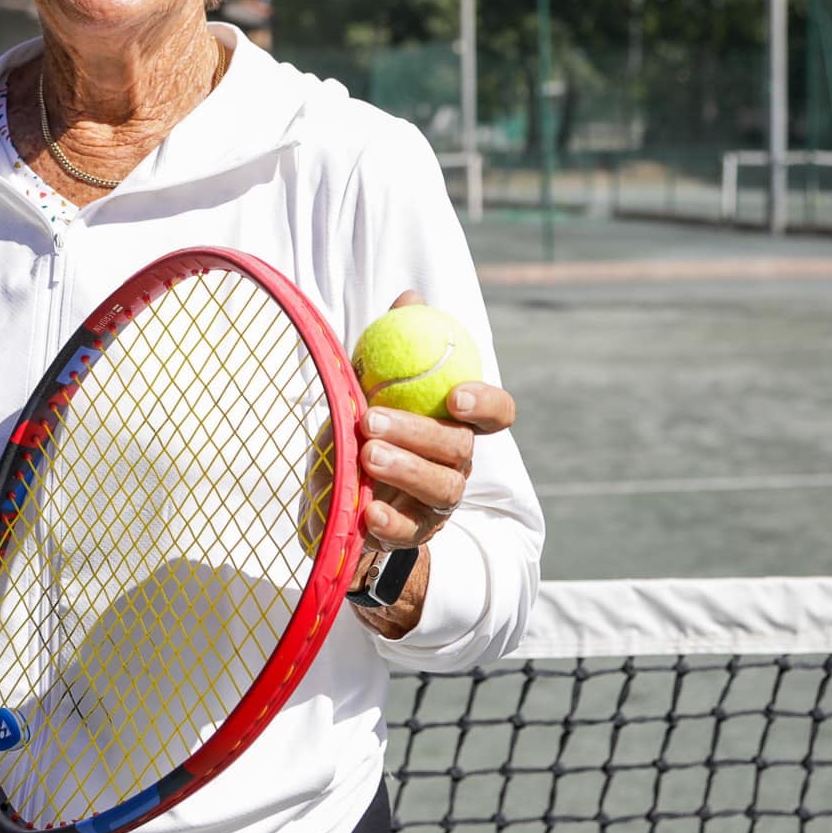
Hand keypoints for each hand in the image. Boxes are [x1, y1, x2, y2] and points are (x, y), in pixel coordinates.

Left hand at [356, 290, 515, 552]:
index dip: (486, 405)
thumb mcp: (370, 382)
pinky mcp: (413, 533)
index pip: (496, 413)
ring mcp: (439, 502)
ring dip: (404, 470)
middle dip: (418, 433)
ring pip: (441, 489)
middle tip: (371, 421)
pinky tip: (366, 508)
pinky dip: (390, 521)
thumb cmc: (364, 426)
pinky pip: (410, 531)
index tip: (455, 396)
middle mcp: (458, 463)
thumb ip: (394, 346)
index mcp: (457, 423)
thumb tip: (411, 298)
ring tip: (366, 454)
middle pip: (459, 449)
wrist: (335, 489)